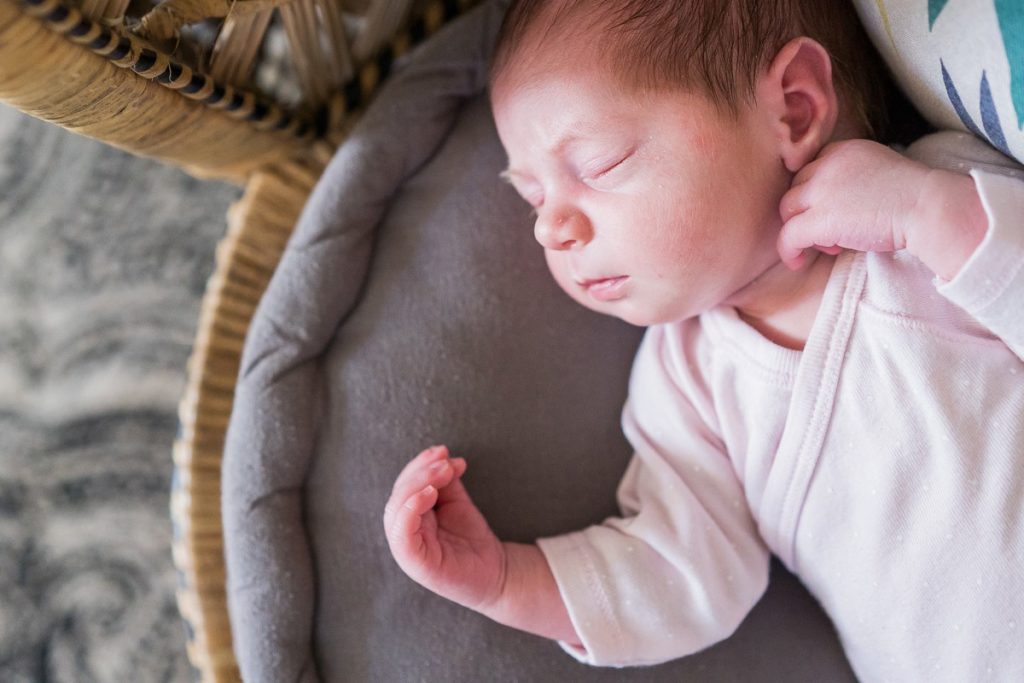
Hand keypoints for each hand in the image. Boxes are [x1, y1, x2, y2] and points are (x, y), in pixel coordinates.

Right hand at [383, 445, 506, 612]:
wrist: (496, 572)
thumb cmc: (472, 538)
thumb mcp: (456, 501)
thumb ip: (445, 480)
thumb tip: (442, 455)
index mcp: (409, 518)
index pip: (403, 486)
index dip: (419, 465)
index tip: (443, 452)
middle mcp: (403, 533)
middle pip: (398, 495)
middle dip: (420, 471)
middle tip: (445, 461)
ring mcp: (407, 549)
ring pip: (396, 511)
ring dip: (418, 484)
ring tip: (444, 471)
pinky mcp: (415, 563)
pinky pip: (402, 535)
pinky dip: (410, 510)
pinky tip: (429, 493)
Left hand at [777, 139, 930, 269]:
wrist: (928, 207)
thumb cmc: (914, 196)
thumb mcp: (878, 172)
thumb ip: (853, 180)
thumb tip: (838, 208)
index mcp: (843, 150)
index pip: (811, 170)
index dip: (816, 193)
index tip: (833, 210)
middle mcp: (827, 165)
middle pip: (796, 189)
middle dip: (808, 212)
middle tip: (832, 233)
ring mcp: (821, 190)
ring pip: (788, 210)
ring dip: (801, 229)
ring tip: (828, 246)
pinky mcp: (819, 218)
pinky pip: (787, 236)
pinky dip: (788, 251)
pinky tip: (798, 261)